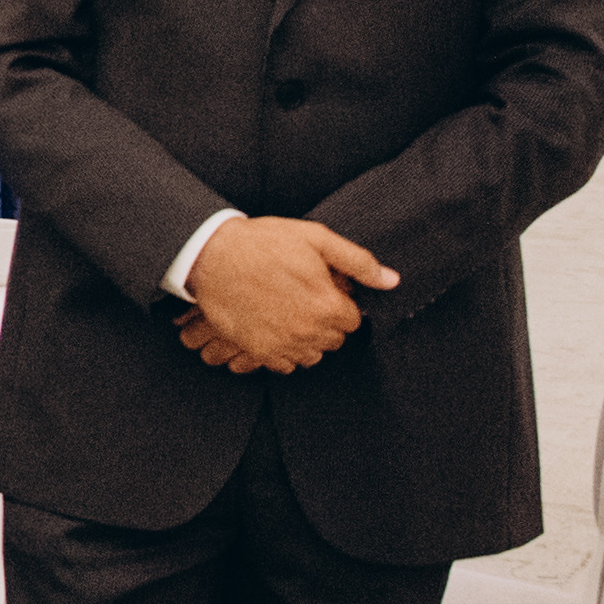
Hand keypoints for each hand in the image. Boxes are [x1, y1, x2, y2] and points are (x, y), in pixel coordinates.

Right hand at [181, 217, 396, 370]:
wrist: (211, 256)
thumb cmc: (263, 243)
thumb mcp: (315, 239)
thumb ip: (358, 262)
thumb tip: (391, 280)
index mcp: (328, 306)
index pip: (353, 320)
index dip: (339, 303)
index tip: (322, 290)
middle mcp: (309, 331)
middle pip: (334, 339)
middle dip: (325, 321)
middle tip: (303, 298)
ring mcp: (283, 344)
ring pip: (312, 355)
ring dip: (306, 338)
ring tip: (288, 313)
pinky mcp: (259, 351)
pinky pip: (286, 365)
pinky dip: (284, 350)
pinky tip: (274, 326)